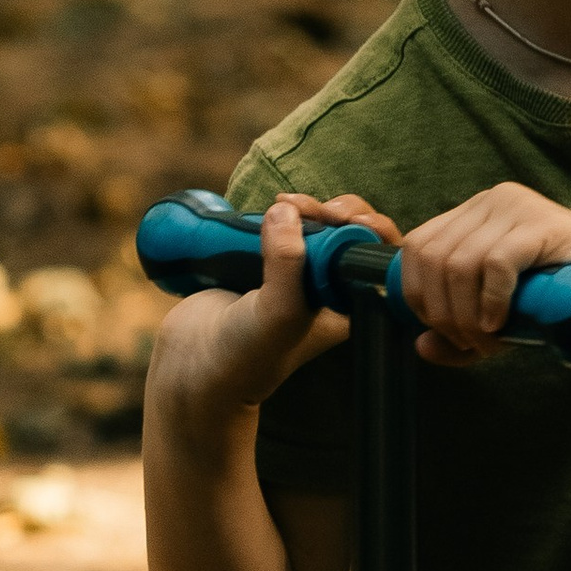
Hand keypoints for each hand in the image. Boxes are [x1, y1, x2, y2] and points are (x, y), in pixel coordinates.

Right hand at [147, 193, 399, 419]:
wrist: (192, 366)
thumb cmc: (245, 355)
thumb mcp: (278, 314)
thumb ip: (287, 266)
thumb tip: (285, 211)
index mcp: (349, 307)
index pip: (379, 262)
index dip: (372, 231)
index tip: (343, 219)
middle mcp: (330, 290)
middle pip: (353, 236)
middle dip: (337, 212)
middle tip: (310, 209)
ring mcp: (299, 275)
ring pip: (320, 226)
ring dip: (308, 208)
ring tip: (283, 204)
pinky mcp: (268, 262)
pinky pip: (286, 226)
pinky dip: (282, 212)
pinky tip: (272, 207)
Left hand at [392, 182, 570, 364]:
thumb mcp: (506, 320)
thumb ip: (462, 335)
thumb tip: (422, 345)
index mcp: (476, 214)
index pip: (416, 248)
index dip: (419, 297)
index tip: (446, 333)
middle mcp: (492, 201)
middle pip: (430, 257)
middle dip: (442, 312)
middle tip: (472, 343)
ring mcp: (517, 207)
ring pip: (457, 264)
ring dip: (465, 315)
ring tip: (491, 341)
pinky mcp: (542, 224)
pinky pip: (494, 264)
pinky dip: (490, 302)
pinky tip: (502, 324)